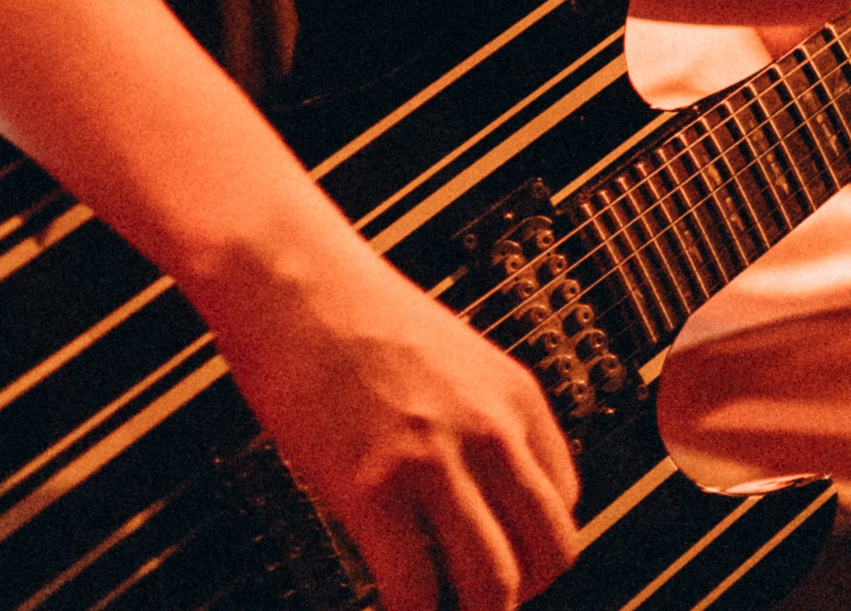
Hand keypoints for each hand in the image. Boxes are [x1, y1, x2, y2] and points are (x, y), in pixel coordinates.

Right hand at [193, 216, 580, 610]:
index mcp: (514, 394)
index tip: (505, 559)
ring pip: (496, 587)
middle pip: (551, 554)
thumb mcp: (449, 354)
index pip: (565, 503)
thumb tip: (480, 494)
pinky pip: (416, 593)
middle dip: (519, 591)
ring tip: (438, 608)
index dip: (533, 546)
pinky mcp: (375, 488)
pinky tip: (393, 605)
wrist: (284, 272)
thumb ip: (476, 418)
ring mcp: (434, 460)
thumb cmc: (348, 305)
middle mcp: (489, 429)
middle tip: (478, 598)